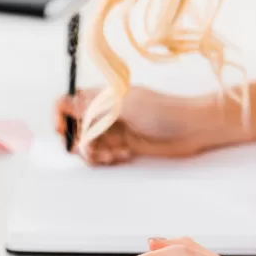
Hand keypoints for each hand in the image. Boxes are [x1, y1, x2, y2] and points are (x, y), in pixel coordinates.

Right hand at [53, 86, 230, 165]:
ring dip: (94, 153)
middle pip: (76, 127)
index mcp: (103, 96)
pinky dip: (107, 158)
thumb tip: (65, 103)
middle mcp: (105, 112)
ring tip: (111, 156)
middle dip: (79, 141)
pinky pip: (104, 155)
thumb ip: (92, 107)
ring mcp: (115, 129)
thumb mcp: (124, 106)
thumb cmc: (163, 110)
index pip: (69, 101)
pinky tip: (124, 156)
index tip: (64, 131)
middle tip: (89, 149)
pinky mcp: (124, 145)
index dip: (61, 116)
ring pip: (89, 144)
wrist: (193, 128)